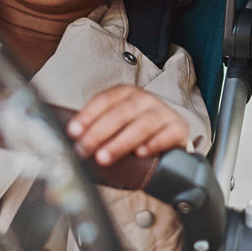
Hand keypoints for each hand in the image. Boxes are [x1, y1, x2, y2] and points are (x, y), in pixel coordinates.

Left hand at [65, 84, 188, 165]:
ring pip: (142, 124)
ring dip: (121, 142)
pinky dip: (153, 144)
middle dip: (99, 132)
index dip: (88, 115)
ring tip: (104, 157)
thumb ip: (97, 129)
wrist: (169, 141)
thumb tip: (72, 141)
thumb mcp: (116, 125)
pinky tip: (140, 154)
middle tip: (85, 149)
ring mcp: (163, 112)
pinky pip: (167, 134)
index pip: (104, 100)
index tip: (73, 131)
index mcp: (125, 93)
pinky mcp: (179, 128)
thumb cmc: (135, 132)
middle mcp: (144, 99)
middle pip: (120, 112)